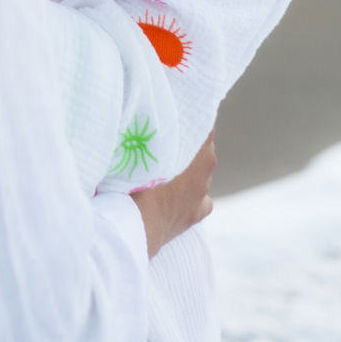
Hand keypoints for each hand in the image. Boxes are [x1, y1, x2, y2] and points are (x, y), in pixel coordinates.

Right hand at [129, 131, 215, 257]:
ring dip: (188, 172)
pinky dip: (192, 196)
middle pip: (203, 150)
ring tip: (165, 173)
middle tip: (166, 144)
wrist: (134, 222)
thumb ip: (153, 135)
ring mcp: (203, 192)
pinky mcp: (198, 213)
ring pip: (201, 175)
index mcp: (198, 148)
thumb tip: (144, 119)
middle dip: (189, 147)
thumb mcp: (140, 146)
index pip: (204, 127)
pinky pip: (201, 199)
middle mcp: (206, 168)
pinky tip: (176, 197)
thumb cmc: (134, 178)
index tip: (176, 121)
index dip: (190, 123)